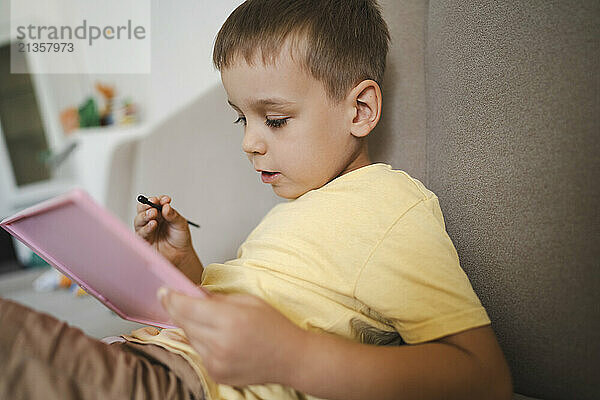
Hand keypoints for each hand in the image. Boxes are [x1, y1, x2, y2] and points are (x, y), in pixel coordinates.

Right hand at [134, 195, 193, 267]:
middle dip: (147, 205)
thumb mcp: (181, 224)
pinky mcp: (144, 240)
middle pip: (143, 209)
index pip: (155, 202)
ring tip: (153, 214)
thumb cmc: (180, 238)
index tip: (165, 199)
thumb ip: (174, 215)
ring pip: (139, 219)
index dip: (158, 199)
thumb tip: (166, 206)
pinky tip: (153, 224)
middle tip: (154, 204)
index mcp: (160, 213)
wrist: (181, 255)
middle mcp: (151, 219)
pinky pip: (141, 233)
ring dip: (145, 215)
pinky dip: (146, 228)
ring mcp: (146, 229)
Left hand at [158, 289, 306, 386]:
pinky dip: (202, 342)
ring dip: (191, 326)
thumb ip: (217, 298)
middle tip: (172, 298)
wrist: (291, 357)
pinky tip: (216, 336)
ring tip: (207, 318)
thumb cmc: (274, 327)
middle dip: (176, 309)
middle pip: (183, 322)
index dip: (171, 297)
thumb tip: (193, 293)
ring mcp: (217, 361)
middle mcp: (220, 343)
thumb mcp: (248, 301)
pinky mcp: (216, 373)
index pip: (187, 307)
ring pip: (189, 338)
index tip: (164, 291)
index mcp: (229, 320)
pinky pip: (200, 352)